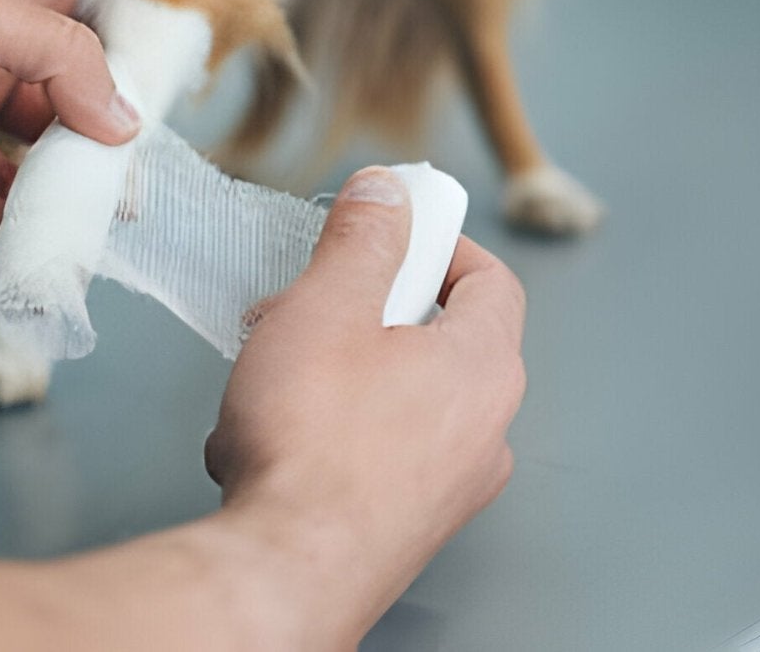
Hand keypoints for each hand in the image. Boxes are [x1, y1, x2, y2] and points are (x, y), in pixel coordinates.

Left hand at [0, 0, 138, 246]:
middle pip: (56, 120)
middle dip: (94, 156)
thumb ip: (57, 58)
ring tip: (99, 234)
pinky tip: (44, 255)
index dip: (111, 78)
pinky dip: (9, 240)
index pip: (72, 44)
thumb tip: (122, 118)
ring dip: (57, 206)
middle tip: (135, 193)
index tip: (155, 117)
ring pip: (19, 177)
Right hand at [205, 168, 525, 644]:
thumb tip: (388, 192)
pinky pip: (373, 447)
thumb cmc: (311, 445)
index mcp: (483, 367)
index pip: (491, 280)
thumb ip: (363, 240)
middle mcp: (483, 430)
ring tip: (272, 376)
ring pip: (394, 392)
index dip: (438, 242)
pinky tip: (268, 435)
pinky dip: (326, 428)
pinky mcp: (406, 521)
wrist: (287, 566)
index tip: (388, 229)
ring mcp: (449, 484)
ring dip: (332, 369)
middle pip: (434, 334)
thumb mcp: (327, 306)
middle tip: (306, 304)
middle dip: (359, 309)